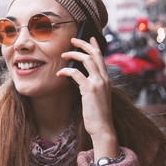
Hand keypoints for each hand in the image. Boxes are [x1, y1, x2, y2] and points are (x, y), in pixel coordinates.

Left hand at [57, 37, 119, 158]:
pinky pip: (76, 73)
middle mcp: (104, 78)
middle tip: (72, 39)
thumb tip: (79, 76)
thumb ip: (91, 85)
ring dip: (73, 54)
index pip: (101, 57)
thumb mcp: (96, 96)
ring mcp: (98, 83)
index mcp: (106, 79)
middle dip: (83, 44)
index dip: (95, 46)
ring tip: (63, 54)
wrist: (102, 128)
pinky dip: (66, 71)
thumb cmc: (97, 114)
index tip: (90, 37)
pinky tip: (59, 74)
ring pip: (86, 60)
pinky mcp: (89, 89)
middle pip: (94, 54)